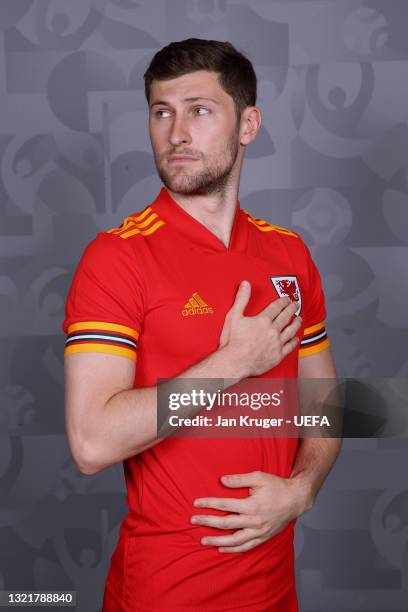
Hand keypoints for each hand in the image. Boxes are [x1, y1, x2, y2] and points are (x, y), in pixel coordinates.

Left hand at [191, 470, 311, 552]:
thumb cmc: (277, 486)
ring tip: (203, 540)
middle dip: (208, 521)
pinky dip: (233, 549)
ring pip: (235, 540)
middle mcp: (255, 521)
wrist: (296, 499)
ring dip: (217, 540)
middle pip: (226, 523)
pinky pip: (246, 546)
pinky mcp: (263, 537)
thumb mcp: (259, 477)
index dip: (209, 503)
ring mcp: (259, 531)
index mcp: (252, 505)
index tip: (196, 503)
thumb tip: (222, 480)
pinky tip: (222, 548)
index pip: (225, 504)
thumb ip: (239, 479)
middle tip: (193, 520)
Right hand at [219, 280, 301, 375]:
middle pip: (286, 317)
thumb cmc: (233, 340)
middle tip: (296, 304)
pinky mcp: (277, 355)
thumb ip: (241, 299)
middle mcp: (273, 330)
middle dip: (292, 309)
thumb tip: (246, 284)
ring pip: (291, 331)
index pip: (276, 307)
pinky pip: (289, 346)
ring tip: (299, 318)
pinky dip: (294, 341)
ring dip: (296, 323)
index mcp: (263, 320)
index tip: (287, 298)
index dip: (282, 301)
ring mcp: (277, 343)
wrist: (235, 362)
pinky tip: (296, 338)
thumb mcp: (234, 316)